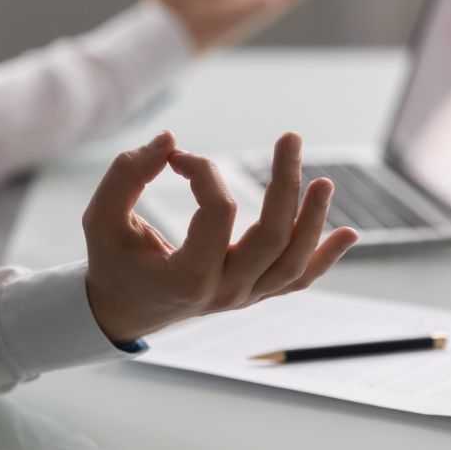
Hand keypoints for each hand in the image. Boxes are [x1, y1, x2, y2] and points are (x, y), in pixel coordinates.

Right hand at [83, 131, 357, 342]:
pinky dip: (324, 258)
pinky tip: (349, 234)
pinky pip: (296, 281)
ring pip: (293, 263)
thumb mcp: (101, 216)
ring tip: (325, 181)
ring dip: (314, 220)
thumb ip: (127, 173)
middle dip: (285, 183)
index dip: (204, 172)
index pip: (218, 212)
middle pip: (272, 237)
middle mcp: (223, 293)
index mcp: (187, 277)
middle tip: (291, 138)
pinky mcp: (252, 295)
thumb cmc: (111, 261)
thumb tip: (171, 140)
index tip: (178, 157)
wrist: (122, 311)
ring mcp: (243, 298)